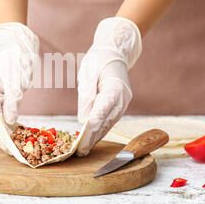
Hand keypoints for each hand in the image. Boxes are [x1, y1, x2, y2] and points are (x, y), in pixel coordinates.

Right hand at [0, 22, 38, 152]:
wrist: (15, 48)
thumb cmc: (15, 61)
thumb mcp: (16, 82)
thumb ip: (12, 101)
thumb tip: (10, 122)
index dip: (2, 136)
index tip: (10, 149)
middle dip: (6, 137)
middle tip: (17, 153)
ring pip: (0, 120)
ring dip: (9, 132)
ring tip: (20, 147)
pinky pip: (4, 114)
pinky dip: (11, 123)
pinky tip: (19, 133)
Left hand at [77, 17, 141, 155]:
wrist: (115, 51)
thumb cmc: (98, 60)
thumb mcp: (87, 74)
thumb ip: (86, 96)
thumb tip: (83, 120)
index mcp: (115, 89)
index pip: (101, 114)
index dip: (90, 130)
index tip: (81, 142)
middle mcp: (123, 99)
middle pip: (106, 123)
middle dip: (92, 138)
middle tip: (80, 152)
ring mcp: (124, 103)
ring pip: (109, 124)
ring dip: (97, 137)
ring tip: (84, 150)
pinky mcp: (120, 105)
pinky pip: (110, 120)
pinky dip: (101, 129)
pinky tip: (93, 139)